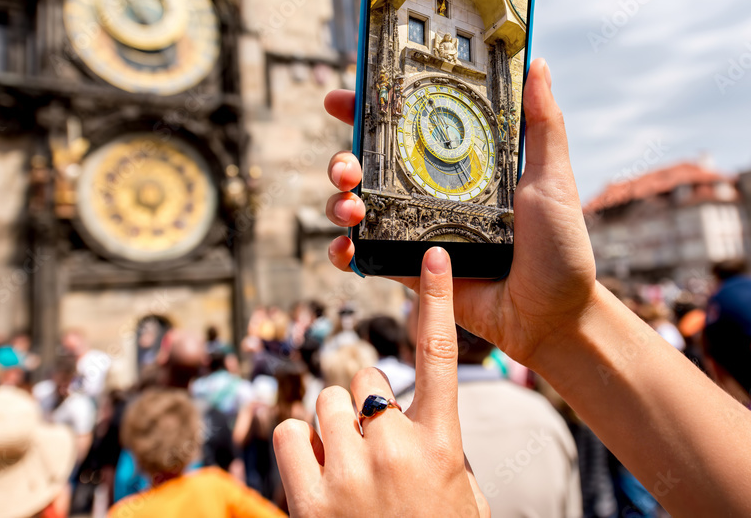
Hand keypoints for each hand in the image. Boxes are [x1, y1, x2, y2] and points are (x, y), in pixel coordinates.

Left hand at [273, 247, 487, 516]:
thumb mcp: (459, 492)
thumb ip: (436, 445)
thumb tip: (404, 413)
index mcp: (442, 444)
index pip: (440, 355)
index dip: (437, 300)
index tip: (433, 257)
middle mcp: (396, 448)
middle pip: (364, 382)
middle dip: (364, 408)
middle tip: (372, 448)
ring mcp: (351, 472)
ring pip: (326, 404)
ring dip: (332, 428)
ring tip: (346, 467)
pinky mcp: (311, 498)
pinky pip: (291, 433)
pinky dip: (299, 446)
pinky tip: (316, 473)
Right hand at [324, 59, 597, 368]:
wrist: (552, 319)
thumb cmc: (559, 249)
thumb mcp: (553, 181)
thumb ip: (543, 125)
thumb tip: (539, 64)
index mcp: (459, 167)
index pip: (406, 128)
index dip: (370, 110)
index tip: (344, 98)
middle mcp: (430, 194)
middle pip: (369, 166)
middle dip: (343, 159)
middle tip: (346, 165)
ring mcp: (415, 232)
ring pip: (357, 207)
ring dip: (338, 202)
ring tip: (349, 208)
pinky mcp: (408, 270)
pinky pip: (364, 256)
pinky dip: (343, 250)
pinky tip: (345, 248)